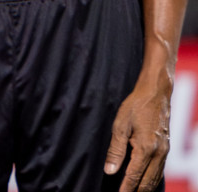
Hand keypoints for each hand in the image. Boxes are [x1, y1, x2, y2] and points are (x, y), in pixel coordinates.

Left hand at [106, 70, 172, 191]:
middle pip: (147, 182)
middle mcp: (159, 154)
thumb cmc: (135, 107)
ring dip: (145, 189)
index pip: (134, 176)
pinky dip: (152, 180)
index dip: (125, 189)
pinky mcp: (166, 149)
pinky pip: (159, 171)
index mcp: (146, 148)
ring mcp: (165, 152)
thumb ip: (115, 150)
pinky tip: (144, 183)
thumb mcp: (119, 125)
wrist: (156, 94)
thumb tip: (110, 171)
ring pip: (156, 179)